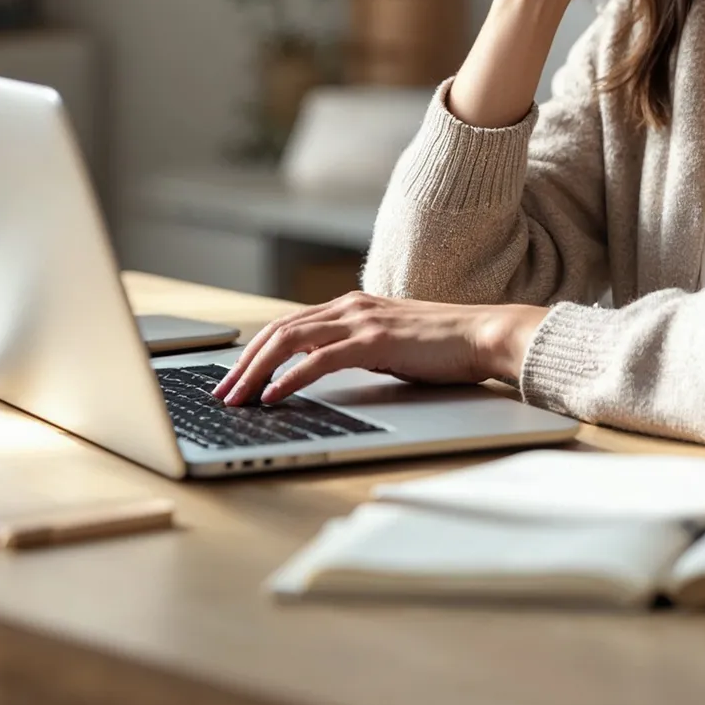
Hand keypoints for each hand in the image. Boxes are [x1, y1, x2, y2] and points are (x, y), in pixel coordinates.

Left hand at [211, 293, 547, 405]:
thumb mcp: (389, 344)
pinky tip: (272, 396)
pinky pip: (319, 358)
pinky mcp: (374, 340)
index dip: (254, 352)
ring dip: (256, 372)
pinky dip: (289, 378)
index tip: (234, 379)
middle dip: (243, 364)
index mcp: (351, 306)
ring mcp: (361, 320)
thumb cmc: (443, 346)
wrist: (483, 334)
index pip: (288, 325)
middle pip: (278, 331)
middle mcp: (350, 306)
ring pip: (290, 340)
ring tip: (236, 398)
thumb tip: (321, 370)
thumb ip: (356, 348)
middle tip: (221, 393)